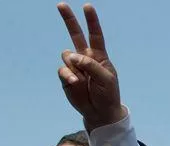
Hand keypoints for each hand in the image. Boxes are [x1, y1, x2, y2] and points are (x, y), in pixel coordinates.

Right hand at [57, 3, 125, 129]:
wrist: (100, 111)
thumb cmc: (108, 94)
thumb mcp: (106, 79)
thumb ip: (91, 65)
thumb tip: (73, 56)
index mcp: (99, 56)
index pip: (95, 36)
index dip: (92, 21)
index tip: (87, 6)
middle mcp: (85, 58)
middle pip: (76, 35)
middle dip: (69, 20)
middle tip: (61, 4)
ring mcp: (75, 66)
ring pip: (67, 55)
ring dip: (74, 66)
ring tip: (83, 80)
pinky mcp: (66, 76)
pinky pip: (63, 70)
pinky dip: (68, 75)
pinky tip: (75, 82)